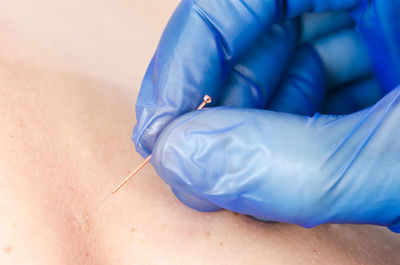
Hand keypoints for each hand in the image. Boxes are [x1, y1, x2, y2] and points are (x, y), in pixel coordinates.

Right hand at [133, 0, 399, 231]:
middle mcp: (371, 2)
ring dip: (245, 122)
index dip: (187, 56)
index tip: (159, 125)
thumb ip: (293, 163)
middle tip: (188, 162)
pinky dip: (285, 131)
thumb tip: (182, 159)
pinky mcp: (379, 74)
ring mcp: (378, 35)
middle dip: (215, 101)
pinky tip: (277, 164)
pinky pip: (313, 90)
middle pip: (257, 32)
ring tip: (228, 170)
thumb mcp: (397, 164)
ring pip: (281, 65)